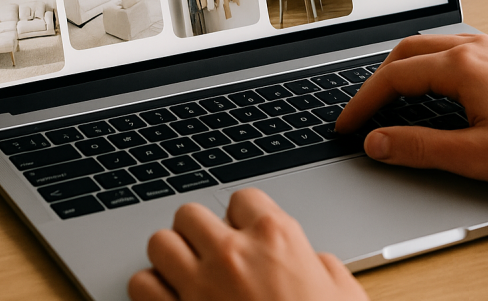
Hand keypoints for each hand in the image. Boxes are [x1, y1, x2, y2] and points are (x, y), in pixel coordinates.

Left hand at [128, 188, 367, 300]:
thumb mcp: (346, 296)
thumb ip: (325, 267)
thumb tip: (315, 262)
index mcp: (276, 238)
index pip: (243, 197)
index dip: (244, 217)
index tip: (247, 233)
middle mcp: (232, 254)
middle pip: (190, 214)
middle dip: (199, 232)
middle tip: (211, 252)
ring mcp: (199, 285)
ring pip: (159, 242)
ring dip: (171, 257)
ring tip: (187, 273)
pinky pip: (141, 285)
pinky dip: (151, 291)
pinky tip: (170, 300)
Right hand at [336, 34, 487, 188]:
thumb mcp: (474, 155)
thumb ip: (418, 148)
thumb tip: (377, 143)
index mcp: (463, 66)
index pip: (394, 77)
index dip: (363, 102)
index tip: (348, 125)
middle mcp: (476, 47)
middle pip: (407, 51)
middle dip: (378, 80)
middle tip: (364, 110)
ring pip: (432, 45)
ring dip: (404, 68)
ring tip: (391, 97)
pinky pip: (457, 46)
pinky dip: (432, 63)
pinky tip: (436, 85)